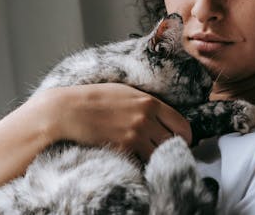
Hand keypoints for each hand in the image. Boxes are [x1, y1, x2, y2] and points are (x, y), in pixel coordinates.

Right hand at [32, 83, 191, 160]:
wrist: (69, 110)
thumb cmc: (95, 99)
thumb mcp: (126, 92)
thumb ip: (146, 103)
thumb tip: (162, 116)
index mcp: (149, 102)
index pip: (182, 124)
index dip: (185, 136)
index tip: (181, 141)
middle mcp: (146, 118)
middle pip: (174, 141)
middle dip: (172, 148)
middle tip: (165, 150)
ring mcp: (135, 135)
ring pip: (160, 154)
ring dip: (157, 157)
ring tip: (149, 155)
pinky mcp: (122, 148)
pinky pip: (141, 162)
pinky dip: (141, 162)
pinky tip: (133, 157)